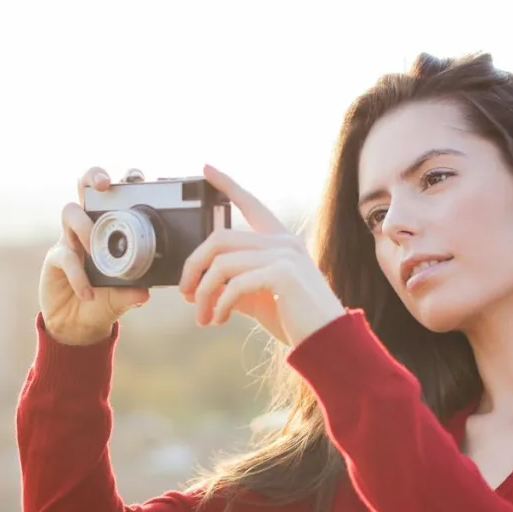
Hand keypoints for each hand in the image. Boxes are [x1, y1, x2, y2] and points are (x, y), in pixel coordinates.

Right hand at [39, 167, 150, 345]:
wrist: (78, 325)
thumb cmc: (104, 302)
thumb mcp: (123, 298)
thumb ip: (132, 293)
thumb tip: (145, 291)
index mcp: (110, 228)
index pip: (115, 196)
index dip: (124, 180)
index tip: (137, 178)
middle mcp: (88, 226)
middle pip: (85, 187)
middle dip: (94, 176)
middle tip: (105, 185)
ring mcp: (69, 239)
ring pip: (70, 211)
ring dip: (85, 226)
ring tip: (95, 250)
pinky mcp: (55, 258)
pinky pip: (65, 256)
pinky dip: (77, 275)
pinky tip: (88, 293)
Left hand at [178, 165, 345, 347]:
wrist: (328, 343)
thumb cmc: (296, 321)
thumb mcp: (258, 298)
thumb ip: (231, 286)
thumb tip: (194, 289)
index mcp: (280, 241)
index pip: (250, 204)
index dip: (227, 184)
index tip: (205, 168)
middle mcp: (283, 242)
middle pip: (219, 238)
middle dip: (193, 266)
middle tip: (184, 294)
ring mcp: (285, 255)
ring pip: (221, 264)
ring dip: (203, 294)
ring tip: (203, 317)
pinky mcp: (283, 274)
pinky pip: (234, 285)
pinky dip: (219, 304)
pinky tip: (219, 319)